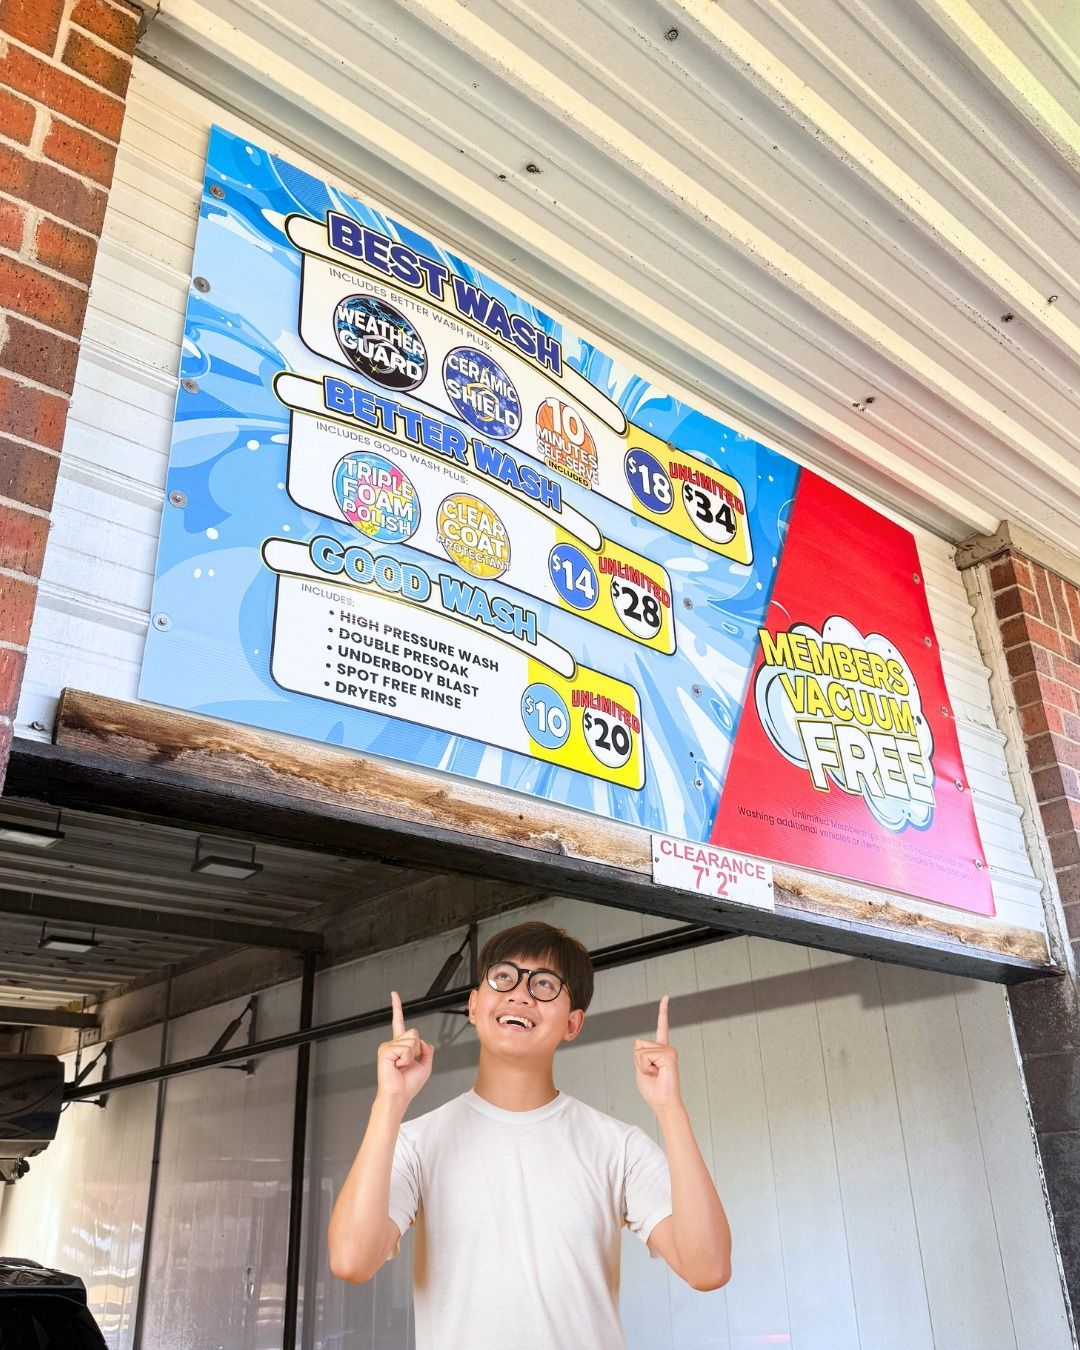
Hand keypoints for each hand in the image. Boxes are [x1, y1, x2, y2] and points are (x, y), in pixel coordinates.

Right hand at [376, 991, 433, 1105]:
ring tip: (402, 1066)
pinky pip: (406, 1048)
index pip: (399, 1022)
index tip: (394, 994)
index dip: (397, 1007)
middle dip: (417, 1049)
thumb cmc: (409, 1084)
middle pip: (414, 1033)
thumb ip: (427, 1050)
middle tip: (407, 1063)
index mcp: (400, 1045)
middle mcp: (392, 1043)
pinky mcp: (385, 1050)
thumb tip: (423, 1042)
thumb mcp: (425, 1065)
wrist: (399, 1095)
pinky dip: (406, 1059)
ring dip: (412, 1056)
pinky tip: (398, 1066)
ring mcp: (387, 1045)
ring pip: (412, 1040)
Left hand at [634, 994, 681, 1111]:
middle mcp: (666, 1047)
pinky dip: (646, 1066)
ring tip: (655, 1074)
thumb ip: (639, 1055)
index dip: (663, 1012)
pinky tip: (658, 1073)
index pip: (662, 1027)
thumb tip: (638, 1044)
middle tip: (651, 1073)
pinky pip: (645, 1056)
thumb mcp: (640, 1069)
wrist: (663, 1103)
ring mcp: (669, 1050)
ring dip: (642, 1065)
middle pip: (638, 1044)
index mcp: (660, 1050)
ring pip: (640, 1051)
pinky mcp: (669, 1055)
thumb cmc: (653, 1090)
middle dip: (638, 1061)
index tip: (666, 997)